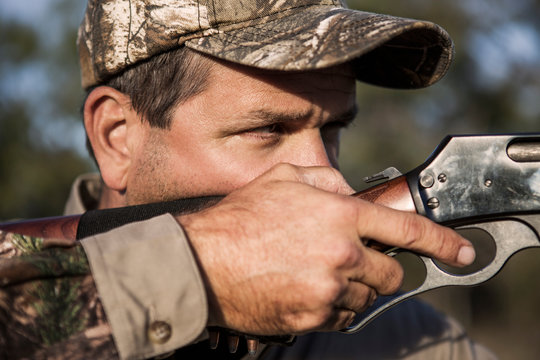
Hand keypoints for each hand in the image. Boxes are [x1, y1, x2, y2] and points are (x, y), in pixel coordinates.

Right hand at [178, 163, 473, 334]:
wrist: (204, 261)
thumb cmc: (241, 217)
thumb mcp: (285, 178)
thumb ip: (328, 180)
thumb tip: (350, 192)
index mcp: (340, 214)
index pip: (408, 231)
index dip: (443, 243)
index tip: (462, 253)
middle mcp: (342, 253)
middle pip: (392, 274)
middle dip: (380, 268)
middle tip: (353, 260)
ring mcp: (330, 289)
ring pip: (367, 297)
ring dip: (354, 287)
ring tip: (317, 272)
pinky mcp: (314, 316)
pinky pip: (343, 316)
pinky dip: (334, 305)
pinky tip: (307, 289)